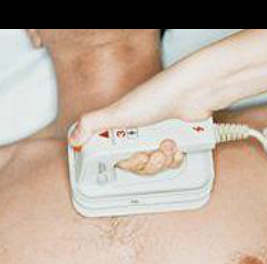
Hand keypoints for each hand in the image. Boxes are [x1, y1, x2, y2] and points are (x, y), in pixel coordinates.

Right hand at [68, 66, 214, 174]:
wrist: (192, 94)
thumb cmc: (158, 97)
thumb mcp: (118, 112)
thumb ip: (92, 124)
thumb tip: (74, 138)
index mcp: (124, 129)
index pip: (119, 159)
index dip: (126, 163)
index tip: (131, 157)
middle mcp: (141, 135)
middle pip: (140, 166)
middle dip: (147, 163)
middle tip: (151, 151)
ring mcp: (160, 139)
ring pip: (158, 166)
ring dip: (164, 159)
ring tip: (168, 144)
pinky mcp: (179, 142)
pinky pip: (175, 162)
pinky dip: (177, 157)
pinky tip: (178, 146)